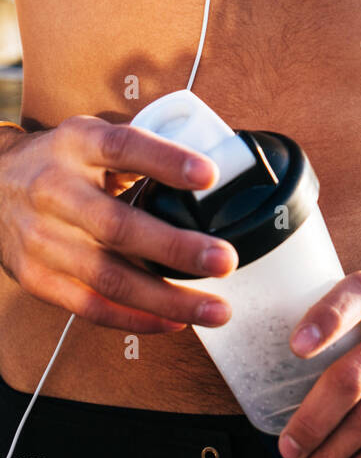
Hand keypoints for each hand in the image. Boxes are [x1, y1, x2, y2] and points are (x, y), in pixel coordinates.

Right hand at [0, 115, 237, 332]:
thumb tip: (211, 177)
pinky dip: (137, 318)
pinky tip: (174, 321)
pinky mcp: (37, 278)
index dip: (166, 161)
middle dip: (176, 248)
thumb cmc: (61, 161)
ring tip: (215, 309)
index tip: (209, 176)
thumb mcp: (91, 136)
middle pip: (118, 225)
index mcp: (76, 144)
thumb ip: (140, 152)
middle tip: (225, 259)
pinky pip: (92, 307)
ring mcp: (43, 239)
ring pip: (109, 278)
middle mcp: (56, 191)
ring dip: (168, 299)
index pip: (123, 147)